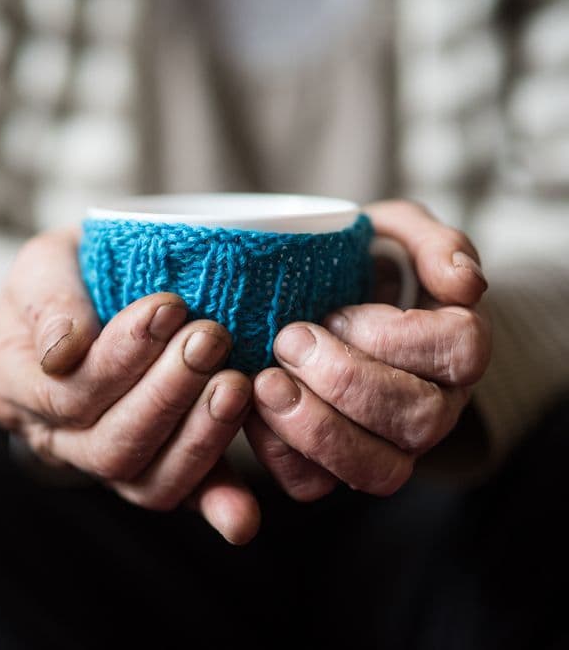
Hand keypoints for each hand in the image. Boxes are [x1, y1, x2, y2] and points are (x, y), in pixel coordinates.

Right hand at [0, 228, 259, 542]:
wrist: (103, 283)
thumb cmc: (72, 270)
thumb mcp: (44, 264)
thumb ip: (47, 301)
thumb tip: (63, 351)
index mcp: (12, 384)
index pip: (65, 393)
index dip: (120, 358)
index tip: (169, 307)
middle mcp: (52, 437)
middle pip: (108, 446)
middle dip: (165, 396)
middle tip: (210, 341)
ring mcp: (103, 461)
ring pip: (144, 481)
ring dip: (198, 437)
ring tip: (236, 385)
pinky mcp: (155, 470)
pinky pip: (183, 498)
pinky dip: (215, 502)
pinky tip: (242, 513)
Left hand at [245, 200, 491, 499]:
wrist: (301, 300)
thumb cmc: (355, 265)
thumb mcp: (393, 232)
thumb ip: (433, 243)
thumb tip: (465, 284)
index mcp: (456, 347)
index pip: (456, 352)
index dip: (392, 336)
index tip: (336, 312)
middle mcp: (433, 406)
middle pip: (417, 417)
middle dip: (345, 380)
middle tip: (288, 340)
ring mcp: (388, 446)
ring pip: (377, 469)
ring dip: (315, 428)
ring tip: (266, 383)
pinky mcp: (333, 468)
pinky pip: (314, 485)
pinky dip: (278, 453)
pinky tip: (252, 411)